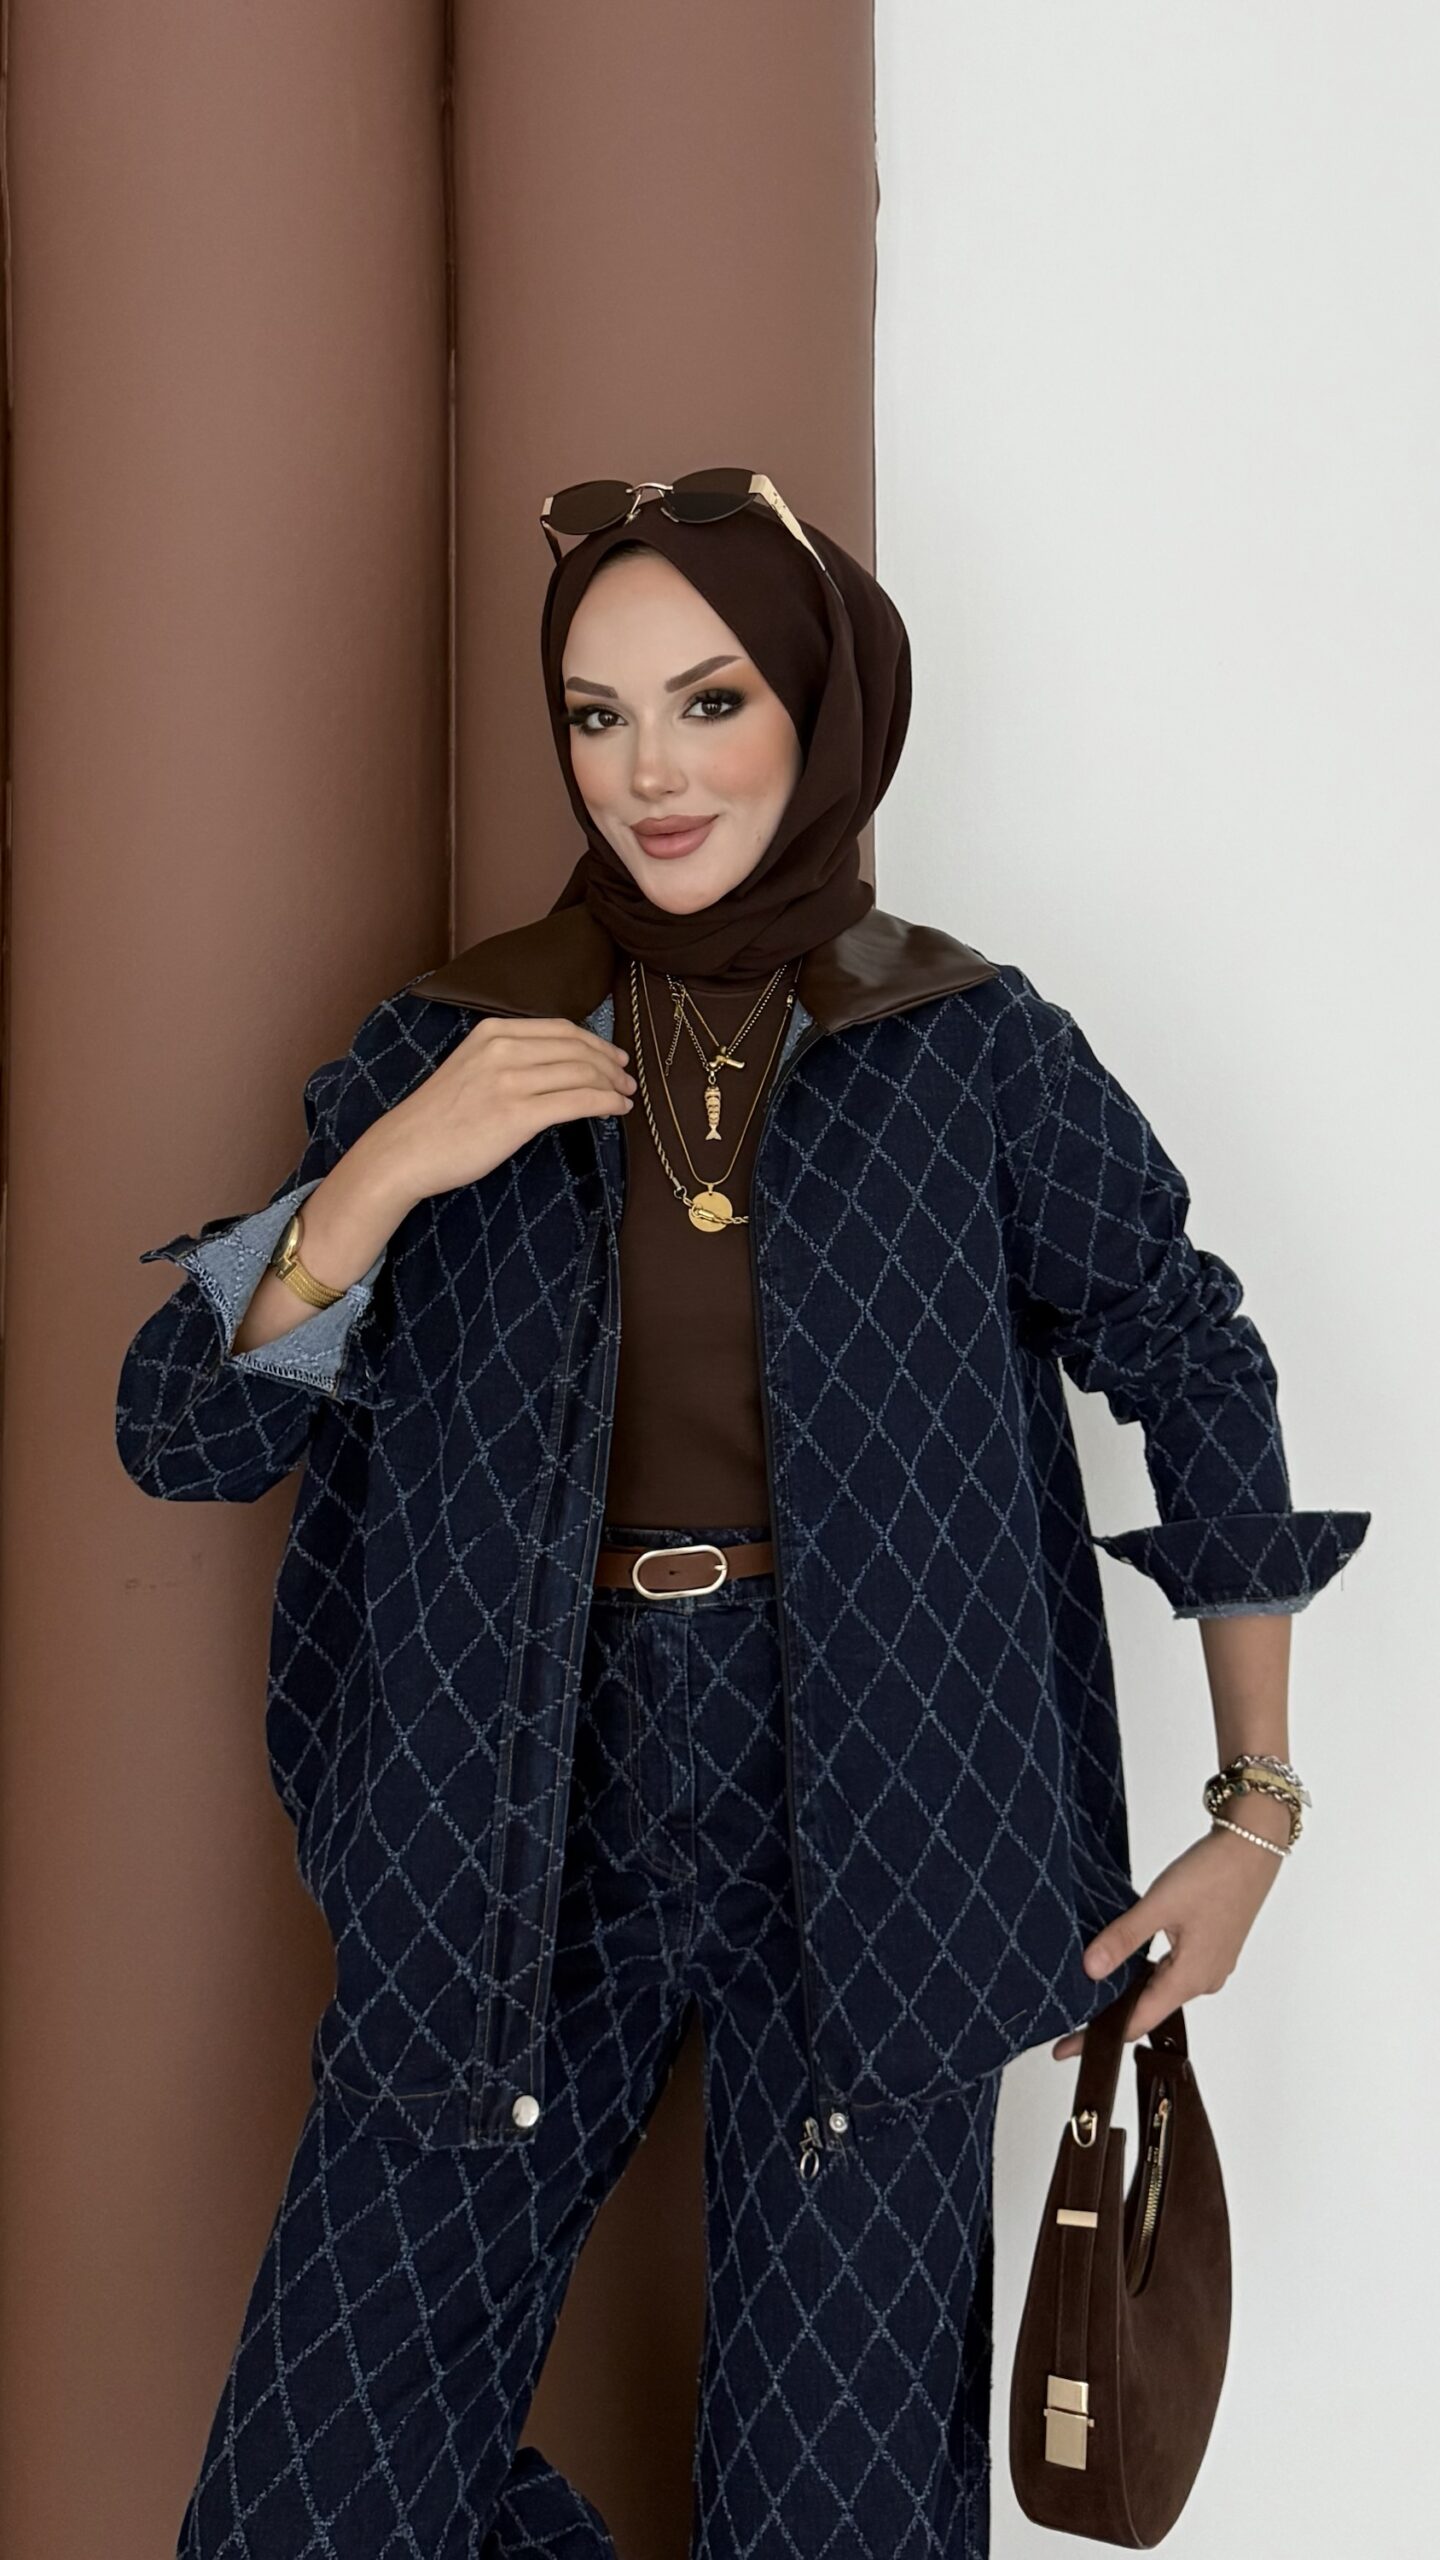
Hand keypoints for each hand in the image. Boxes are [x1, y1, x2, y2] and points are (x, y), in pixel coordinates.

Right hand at [369, 1014, 636, 1206]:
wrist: (406, 1150)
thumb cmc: (437, 1118)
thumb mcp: (470, 1068)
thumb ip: (506, 1058)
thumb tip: (554, 1065)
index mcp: (492, 1032)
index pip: (560, 1028)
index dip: (594, 1042)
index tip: (612, 1057)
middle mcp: (503, 1049)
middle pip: (576, 1048)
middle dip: (609, 1064)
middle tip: (626, 1080)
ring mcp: (511, 1081)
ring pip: (582, 1074)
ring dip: (612, 1086)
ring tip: (624, 1098)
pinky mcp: (518, 1115)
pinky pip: (578, 1102)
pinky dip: (605, 1104)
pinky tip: (616, 1111)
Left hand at [1050, 1790, 1291, 2058]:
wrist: (1253, 1847)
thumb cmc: (1215, 1874)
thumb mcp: (1159, 1905)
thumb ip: (1123, 1938)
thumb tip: (1090, 1969)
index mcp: (1190, 1979)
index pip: (1135, 2023)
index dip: (1098, 2035)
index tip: (1066, 2049)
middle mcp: (1202, 1980)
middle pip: (1148, 2009)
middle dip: (1110, 2013)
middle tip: (1072, 2015)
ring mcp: (1209, 1965)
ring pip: (1160, 1987)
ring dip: (1130, 1988)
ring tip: (1095, 1986)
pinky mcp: (1211, 1948)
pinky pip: (1173, 1970)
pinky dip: (1148, 1969)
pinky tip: (1129, 1957)